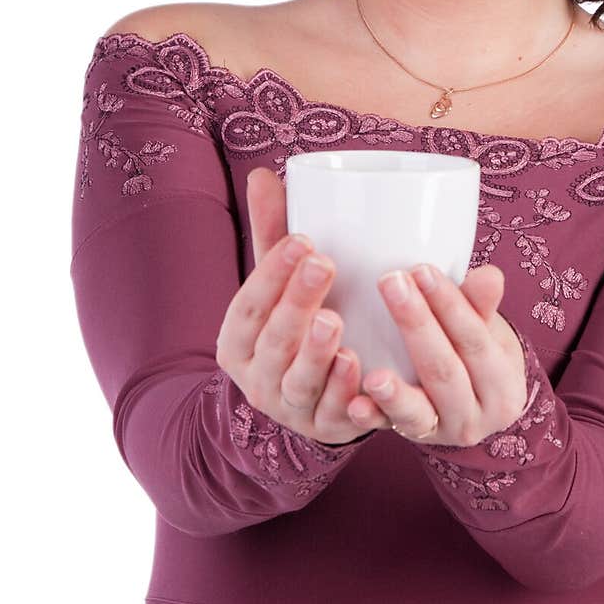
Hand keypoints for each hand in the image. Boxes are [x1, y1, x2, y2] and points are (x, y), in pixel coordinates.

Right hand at [214, 167, 391, 444]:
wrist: (306, 405)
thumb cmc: (294, 329)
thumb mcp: (280, 286)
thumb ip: (274, 236)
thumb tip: (264, 174)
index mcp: (239, 341)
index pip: (247, 305)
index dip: (271, 274)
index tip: (302, 238)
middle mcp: (258, 379)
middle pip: (274, 342)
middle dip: (296, 303)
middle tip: (325, 264)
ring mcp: (292, 408)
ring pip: (300, 384)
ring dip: (317, 355)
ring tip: (336, 322)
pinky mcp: (328, 430)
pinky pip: (337, 420)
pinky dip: (348, 401)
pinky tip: (364, 378)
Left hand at [359, 262, 527, 445]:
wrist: (471, 400)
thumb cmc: (476, 353)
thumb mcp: (488, 331)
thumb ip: (482, 305)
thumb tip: (489, 275)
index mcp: (503, 388)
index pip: (475, 341)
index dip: (450, 305)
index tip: (421, 270)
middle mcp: (475, 417)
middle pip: (445, 371)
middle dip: (416, 326)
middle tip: (390, 283)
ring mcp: (441, 433)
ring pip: (418, 410)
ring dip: (395, 392)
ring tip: (374, 372)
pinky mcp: (409, 437)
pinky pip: (387, 429)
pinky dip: (372, 417)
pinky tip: (355, 405)